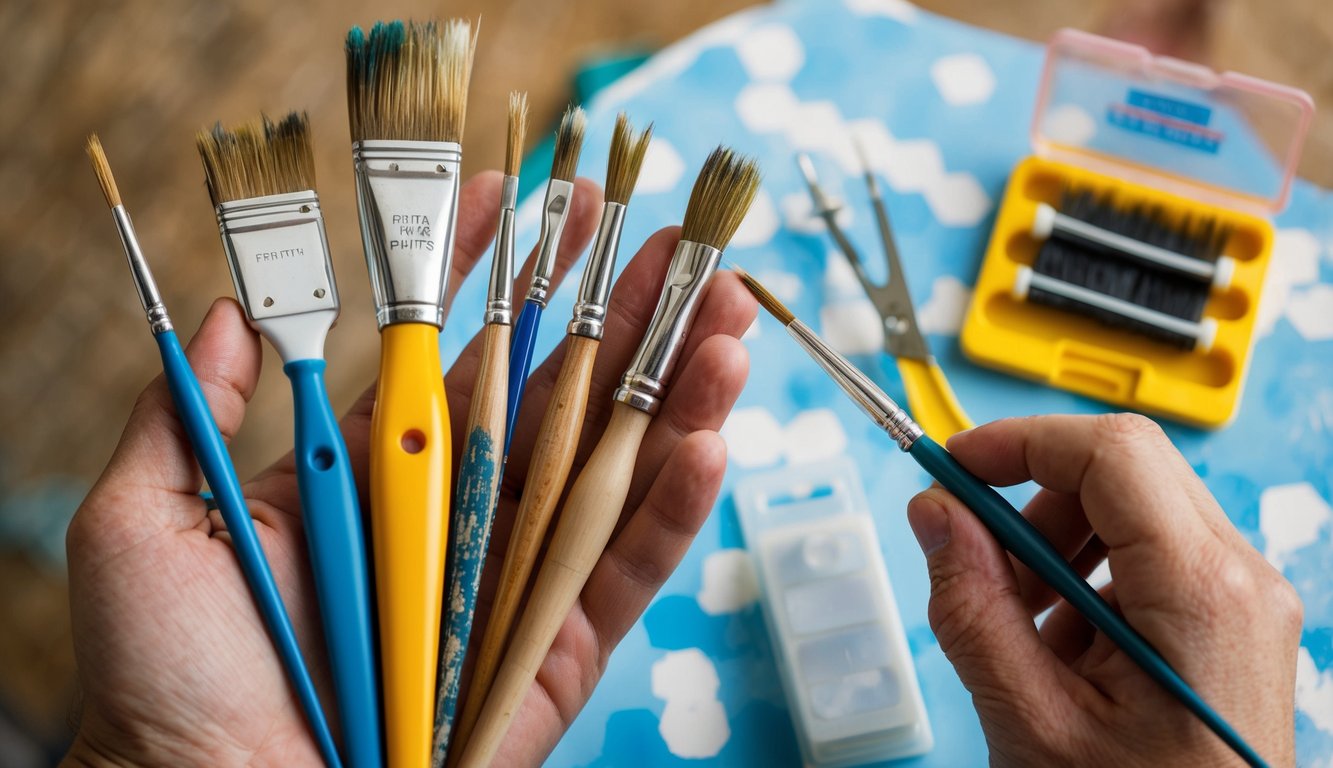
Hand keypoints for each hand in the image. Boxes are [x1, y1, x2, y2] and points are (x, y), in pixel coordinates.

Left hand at [63, 171, 754, 766]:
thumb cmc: (168, 679)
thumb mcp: (148, 524)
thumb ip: (189, 412)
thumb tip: (231, 308)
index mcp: (373, 471)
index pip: (450, 353)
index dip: (492, 273)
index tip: (527, 197)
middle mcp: (451, 513)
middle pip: (555, 396)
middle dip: (621, 312)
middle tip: (677, 240)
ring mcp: (507, 578)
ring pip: (610, 469)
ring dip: (676, 391)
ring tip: (729, 317)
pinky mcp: (553, 650)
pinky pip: (620, 570)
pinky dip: (670, 508)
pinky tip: (708, 440)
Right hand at [906, 414, 1300, 766]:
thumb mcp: (1031, 719)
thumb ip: (972, 603)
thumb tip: (935, 513)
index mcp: (1201, 592)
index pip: (1109, 453)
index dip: (1018, 442)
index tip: (952, 466)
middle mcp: (1240, 580)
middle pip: (1123, 470)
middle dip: (1032, 496)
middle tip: (973, 549)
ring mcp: (1242, 599)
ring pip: (1135, 509)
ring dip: (1056, 540)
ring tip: (1015, 616)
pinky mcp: (1229, 620)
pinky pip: (1151, 557)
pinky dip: (1088, 577)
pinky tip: (1058, 645)